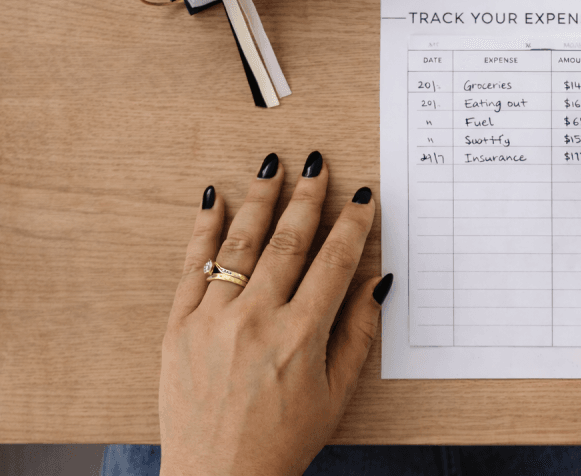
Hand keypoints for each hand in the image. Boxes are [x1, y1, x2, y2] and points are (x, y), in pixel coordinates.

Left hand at [159, 152, 391, 475]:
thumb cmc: (282, 441)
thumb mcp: (337, 394)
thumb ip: (358, 333)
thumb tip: (376, 282)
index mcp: (300, 337)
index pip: (334, 262)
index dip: (352, 224)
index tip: (362, 197)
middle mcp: (256, 320)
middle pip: (289, 241)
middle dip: (308, 197)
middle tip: (318, 165)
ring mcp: (212, 320)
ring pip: (241, 244)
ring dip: (261, 199)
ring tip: (273, 165)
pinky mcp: (178, 327)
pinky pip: (192, 266)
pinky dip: (204, 230)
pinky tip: (215, 200)